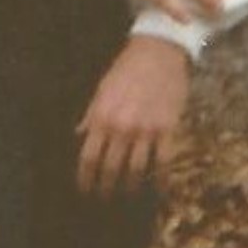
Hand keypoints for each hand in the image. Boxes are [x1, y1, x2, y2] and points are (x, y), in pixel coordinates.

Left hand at [76, 37, 191, 197]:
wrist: (159, 50)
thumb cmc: (127, 68)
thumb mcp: (102, 89)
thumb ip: (91, 115)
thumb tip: (79, 135)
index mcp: (102, 117)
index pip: (88, 158)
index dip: (85, 179)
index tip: (85, 189)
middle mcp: (122, 127)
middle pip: (111, 169)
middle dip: (106, 188)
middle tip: (104, 197)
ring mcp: (146, 129)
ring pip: (136, 170)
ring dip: (130, 186)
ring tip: (127, 193)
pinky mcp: (168, 128)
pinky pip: (163, 161)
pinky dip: (159, 178)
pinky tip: (156, 186)